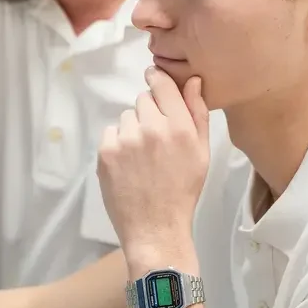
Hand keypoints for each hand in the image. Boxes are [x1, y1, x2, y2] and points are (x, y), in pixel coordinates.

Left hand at [97, 68, 209, 263]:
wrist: (156, 228)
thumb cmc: (183, 191)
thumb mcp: (202, 153)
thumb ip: (197, 114)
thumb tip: (192, 81)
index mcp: (179, 127)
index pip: (163, 84)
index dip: (157, 79)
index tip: (154, 79)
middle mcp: (152, 128)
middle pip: (143, 99)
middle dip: (149, 113)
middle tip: (155, 139)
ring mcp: (126, 140)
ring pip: (127, 117)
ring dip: (133, 129)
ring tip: (142, 157)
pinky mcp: (106, 152)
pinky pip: (111, 132)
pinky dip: (118, 144)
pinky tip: (129, 165)